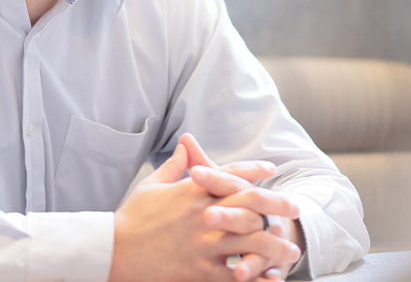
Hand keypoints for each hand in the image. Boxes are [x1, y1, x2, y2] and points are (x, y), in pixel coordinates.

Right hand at [108, 136, 301, 281]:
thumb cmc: (132, 217)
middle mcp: (202, 215)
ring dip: (275, 245)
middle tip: (296, 209)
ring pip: (252, 242)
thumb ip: (174, 165)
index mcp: (191, 191)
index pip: (230, 174)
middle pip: (251, 206)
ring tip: (291, 250)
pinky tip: (271, 278)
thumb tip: (186, 143)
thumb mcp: (151, 185)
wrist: (114, 251)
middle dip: (277, 206)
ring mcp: (203, 244)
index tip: (271, 169)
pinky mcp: (200, 271)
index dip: (253, 170)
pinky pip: (237, 275)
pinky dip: (257, 277)